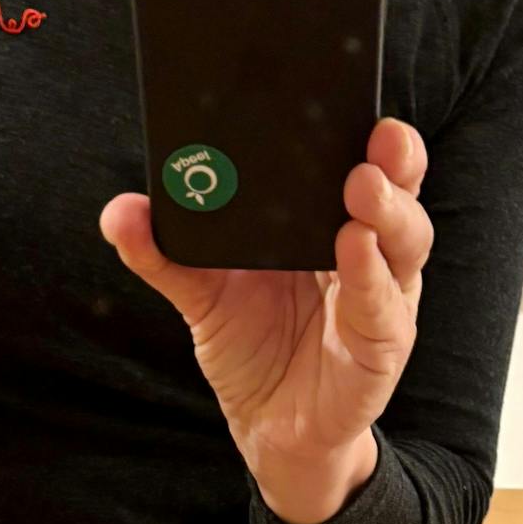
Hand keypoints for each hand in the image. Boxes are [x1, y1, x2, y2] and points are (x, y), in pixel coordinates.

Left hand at [100, 117, 432, 523]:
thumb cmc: (252, 349)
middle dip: (393, 160)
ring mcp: (382, 298)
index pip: (359, 164)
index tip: (352, 94)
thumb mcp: (202, 295)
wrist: (270, 430)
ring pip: (403, 244)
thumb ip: (164, 255)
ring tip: (363, 185)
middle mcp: (368, 253)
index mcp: (330, 225)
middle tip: (377, 134)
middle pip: (396, 193)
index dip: (364, 134)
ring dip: (388, 212)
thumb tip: (119, 212)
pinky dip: (371, 278)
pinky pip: (382, 307)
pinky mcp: (382, 346)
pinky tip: (356, 248)